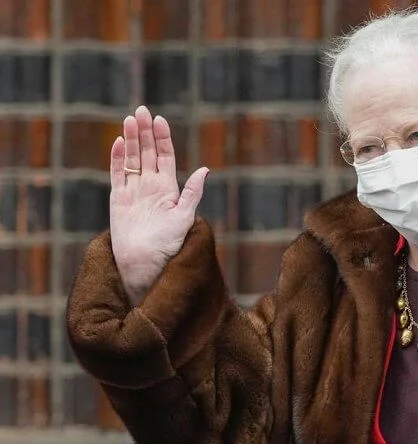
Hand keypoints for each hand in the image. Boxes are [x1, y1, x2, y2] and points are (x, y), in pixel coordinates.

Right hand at [109, 105, 208, 304]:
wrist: (147, 264)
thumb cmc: (170, 245)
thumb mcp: (185, 217)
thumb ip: (192, 193)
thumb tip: (205, 170)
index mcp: (168, 189)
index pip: (165, 157)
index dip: (163, 138)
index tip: (159, 120)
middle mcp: (150, 187)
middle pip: (148, 153)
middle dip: (145, 132)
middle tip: (142, 110)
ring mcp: (133, 192)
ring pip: (132, 159)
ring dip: (131, 139)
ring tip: (130, 119)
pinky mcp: (118, 199)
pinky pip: (117, 174)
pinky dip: (117, 159)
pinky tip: (119, 142)